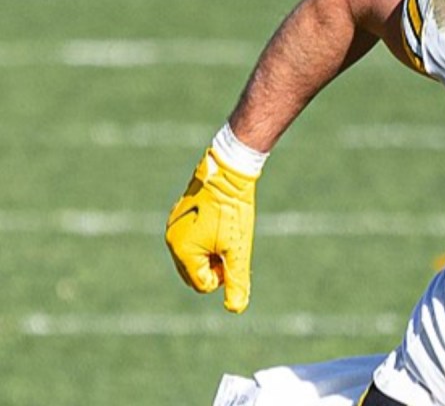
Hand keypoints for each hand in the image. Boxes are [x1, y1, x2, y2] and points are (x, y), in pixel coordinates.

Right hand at [165, 148, 257, 312]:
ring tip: (225, 232)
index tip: (233, 253)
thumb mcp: (238, 249)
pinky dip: (205, 239)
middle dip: (214, 266)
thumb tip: (236, 308)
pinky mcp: (178, 216)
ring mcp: (172, 227)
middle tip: (230, 244)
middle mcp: (171, 241)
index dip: (223, 275)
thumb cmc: (233, 211)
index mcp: (182, 252)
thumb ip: (236, 280)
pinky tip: (219, 222)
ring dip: (211, 252)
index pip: (203, 284)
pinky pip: (190, 239)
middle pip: (195, 273)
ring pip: (193, 256)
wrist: (229, 171)